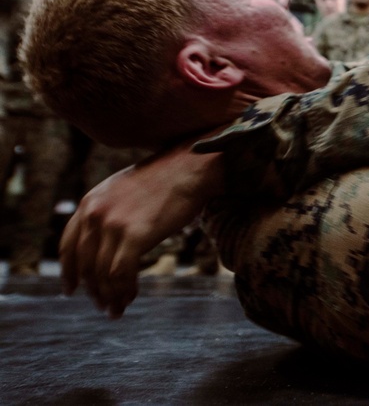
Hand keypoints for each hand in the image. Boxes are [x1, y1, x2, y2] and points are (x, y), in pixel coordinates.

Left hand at [60, 142, 223, 318]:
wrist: (190, 168)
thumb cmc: (166, 178)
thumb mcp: (124, 189)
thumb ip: (109, 210)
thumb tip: (108, 237)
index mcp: (89, 202)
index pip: (68, 245)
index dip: (68, 272)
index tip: (72, 289)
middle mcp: (94, 213)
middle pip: (84, 264)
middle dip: (92, 290)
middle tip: (103, 305)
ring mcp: (112, 224)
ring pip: (101, 273)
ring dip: (109, 296)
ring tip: (117, 309)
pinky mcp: (134, 235)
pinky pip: (120, 273)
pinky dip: (123, 290)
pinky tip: (131, 297)